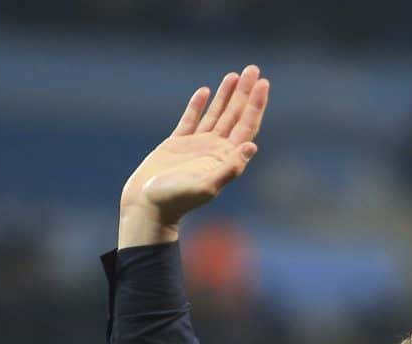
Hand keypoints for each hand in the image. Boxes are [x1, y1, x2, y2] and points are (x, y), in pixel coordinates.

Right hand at [118, 65, 269, 248]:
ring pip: (216, 114)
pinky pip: (191, 120)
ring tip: (234, 75)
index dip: (256, 105)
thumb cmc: (177, 200)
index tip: (264, 84)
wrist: (148, 206)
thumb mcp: (206, 186)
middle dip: (245, 92)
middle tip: (253, 68)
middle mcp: (215, 150)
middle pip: (236, 115)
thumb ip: (230, 168)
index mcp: (226, 158)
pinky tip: (205, 91)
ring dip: (226, 95)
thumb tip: (252, 147)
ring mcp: (197, 146)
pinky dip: (198, 105)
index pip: (247, 126)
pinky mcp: (177, 144)